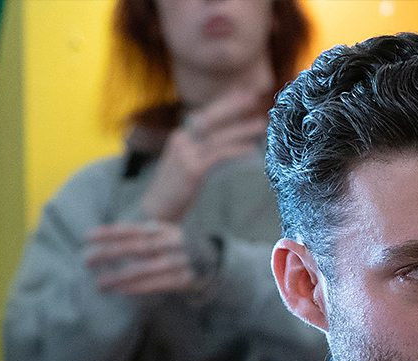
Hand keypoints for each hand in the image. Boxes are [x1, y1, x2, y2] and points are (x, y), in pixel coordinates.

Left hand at [84, 221, 207, 295]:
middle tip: (87, 260)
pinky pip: (158, 285)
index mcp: (165, 229)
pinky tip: (122, 291)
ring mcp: (180, 261)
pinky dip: (139, 288)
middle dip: (110, 253)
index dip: (109, 232)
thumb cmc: (179, 247)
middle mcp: (173, 243)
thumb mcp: (164, 233)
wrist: (214, 260)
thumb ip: (143, 234)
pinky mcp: (184, 280)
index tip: (87, 237)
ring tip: (100, 283)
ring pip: (146, 268)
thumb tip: (108, 239)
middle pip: (137, 247)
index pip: (133, 229)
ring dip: (121, 277)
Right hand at [139, 91, 269, 222]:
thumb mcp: (186, 166)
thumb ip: (202, 153)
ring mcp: (185, 154)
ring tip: (262, 124)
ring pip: (217, 137)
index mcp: (181, 138)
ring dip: (241, 129)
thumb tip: (224, 144)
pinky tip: (251, 149)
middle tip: (253, 96)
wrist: (155, 212)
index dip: (224, 102)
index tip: (243, 91)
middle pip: (210, 118)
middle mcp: (181, 141)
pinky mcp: (191, 170)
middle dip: (232, 106)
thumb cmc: (174, 193)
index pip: (204, 114)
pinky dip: (235, 150)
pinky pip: (218, 156)